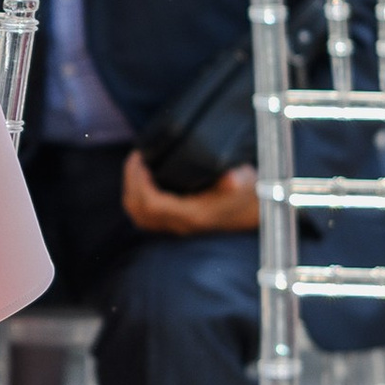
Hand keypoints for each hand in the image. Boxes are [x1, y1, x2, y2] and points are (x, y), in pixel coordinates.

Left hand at [123, 151, 260, 236]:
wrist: (252, 210)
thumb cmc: (247, 191)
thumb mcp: (245, 181)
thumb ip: (237, 180)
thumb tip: (232, 178)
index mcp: (192, 214)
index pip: (152, 204)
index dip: (139, 182)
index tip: (140, 159)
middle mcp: (181, 224)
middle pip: (139, 210)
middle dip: (131, 183)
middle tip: (136, 159)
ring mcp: (176, 226)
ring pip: (139, 215)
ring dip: (132, 190)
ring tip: (137, 167)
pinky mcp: (175, 222)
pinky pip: (146, 216)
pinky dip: (138, 198)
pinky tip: (143, 180)